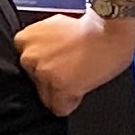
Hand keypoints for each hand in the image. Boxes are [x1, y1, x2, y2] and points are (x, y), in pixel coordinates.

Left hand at [11, 9, 134, 114]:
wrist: (110, 29)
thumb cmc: (90, 26)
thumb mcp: (55, 26)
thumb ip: (42, 42)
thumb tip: (43, 56)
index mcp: (24, 39)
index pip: (26, 65)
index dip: (45, 66)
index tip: (57, 63)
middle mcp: (29, 57)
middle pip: (35, 81)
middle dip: (51, 78)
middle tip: (71, 67)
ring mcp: (43, 73)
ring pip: (46, 96)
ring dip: (61, 90)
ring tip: (79, 74)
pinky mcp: (60, 87)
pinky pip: (59, 108)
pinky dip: (71, 102)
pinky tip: (81, 87)